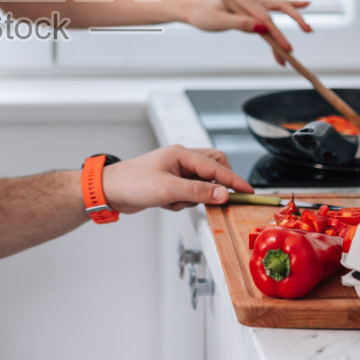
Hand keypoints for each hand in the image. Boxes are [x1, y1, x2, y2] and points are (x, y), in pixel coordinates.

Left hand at [101, 145, 251, 214]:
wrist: (109, 191)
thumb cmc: (133, 184)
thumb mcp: (168, 190)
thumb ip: (198, 191)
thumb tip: (223, 194)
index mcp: (182, 154)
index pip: (217, 167)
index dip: (234, 181)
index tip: (249, 192)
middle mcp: (181, 159)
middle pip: (213, 168)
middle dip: (215, 186)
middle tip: (215, 200)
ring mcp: (176, 170)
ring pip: (201, 183)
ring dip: (195, 197)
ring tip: (176, 202)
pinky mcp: (171, 183)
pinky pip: (189, 192)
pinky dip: (182, 202)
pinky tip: (167, 204)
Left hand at [186, 0, 311, 65]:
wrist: (193, 9)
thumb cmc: (203, 15)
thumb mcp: (218, 22)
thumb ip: (240, 24)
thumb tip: (262, 28)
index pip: (266, 20)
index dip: (277, 36)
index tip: (286, 50)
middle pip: (277, 11)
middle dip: (291, 26)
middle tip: (303, 38)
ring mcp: (253, 0)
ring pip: (279, 8)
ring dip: (294, 19)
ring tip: (308, 29)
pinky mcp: (253, 6)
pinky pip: (274, 7)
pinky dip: (290, 6)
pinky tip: (305, 4)